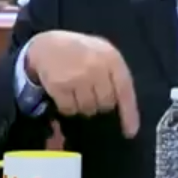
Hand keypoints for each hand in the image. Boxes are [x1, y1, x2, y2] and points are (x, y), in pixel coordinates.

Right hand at [24, 30, 138, 136]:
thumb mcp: (102, 54)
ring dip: (83, 106)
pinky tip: (65, 95)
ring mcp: (77, 77)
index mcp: (111, 58)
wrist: (48, 44)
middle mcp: (96, 67)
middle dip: (100, 103)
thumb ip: (113, 75)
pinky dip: (68, 107)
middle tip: (91, 94)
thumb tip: (121, 106)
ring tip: (77, 92)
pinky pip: (69, 109)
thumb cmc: (80, 51)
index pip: (125, 90)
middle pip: (106, 103)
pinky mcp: (59, 86)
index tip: (130, 132)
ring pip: (88, 109)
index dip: (129, 113)